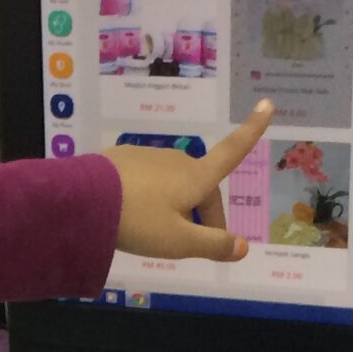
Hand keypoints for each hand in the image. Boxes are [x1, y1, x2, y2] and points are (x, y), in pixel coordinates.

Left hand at [97, 101, 274, 263]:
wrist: (85, 198)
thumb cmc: (139, 220)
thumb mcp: (179, 242)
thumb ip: (213, 245)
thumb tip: (244, 247)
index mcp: (197, 177)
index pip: (233, 152)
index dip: (252, 130)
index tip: (267, 104)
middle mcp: (178, 161)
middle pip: (202, 187)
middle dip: (204, 214)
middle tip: (194, 246)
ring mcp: (150, 157)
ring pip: (174, 185)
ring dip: (176, 207)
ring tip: (158, 234)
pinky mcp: (125, 160)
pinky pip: (148, 182)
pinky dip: (151, 199)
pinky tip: (135, 216)